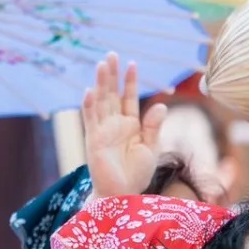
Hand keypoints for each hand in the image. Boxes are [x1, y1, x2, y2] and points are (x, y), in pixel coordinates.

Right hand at [82, 53, 166, 198]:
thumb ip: (153, 126)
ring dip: (101, 83)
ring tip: (102, 64)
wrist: (122, 194)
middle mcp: (114, 125)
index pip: (129, 98)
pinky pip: (90, 120)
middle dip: (112, 75)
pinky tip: (90, 91)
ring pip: (101, 102)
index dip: (130, 81)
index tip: (132, 63)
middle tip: (111, 54)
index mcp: (130, 125)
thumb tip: (159, 104)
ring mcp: (102, 131)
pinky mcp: (94, 140)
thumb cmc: (136, 174)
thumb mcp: (151, 147)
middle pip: (112, 94)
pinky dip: (89, 106)